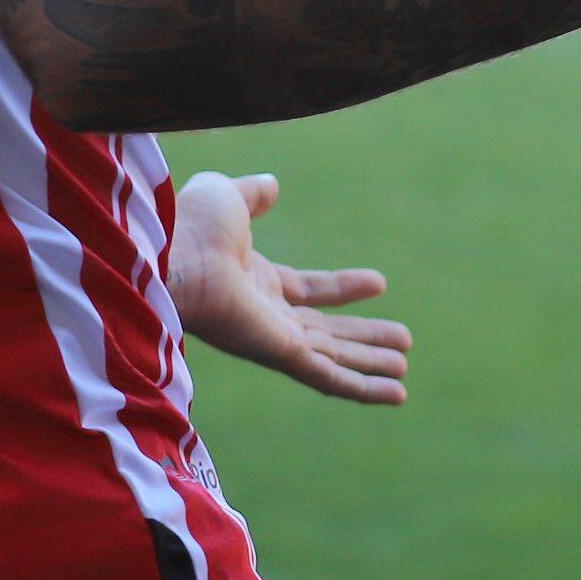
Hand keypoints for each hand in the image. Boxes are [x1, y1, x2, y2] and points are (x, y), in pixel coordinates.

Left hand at [169, 172, 409, 405]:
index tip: (380, 283)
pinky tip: (395, 393)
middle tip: (403, 342)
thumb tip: (271, 186)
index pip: (307, 291)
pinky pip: (329, 376)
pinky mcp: (280, 354)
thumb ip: (253, 195)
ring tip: (404, 371)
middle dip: (362, 339)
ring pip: (332, 358)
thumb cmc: (193, 225)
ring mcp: (273, 338)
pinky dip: (363, 387)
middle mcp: (264, 315)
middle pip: (324, 333)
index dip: (344, 289)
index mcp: (252, 281)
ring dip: (370, 364)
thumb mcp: (230, 199)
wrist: (176, 252)